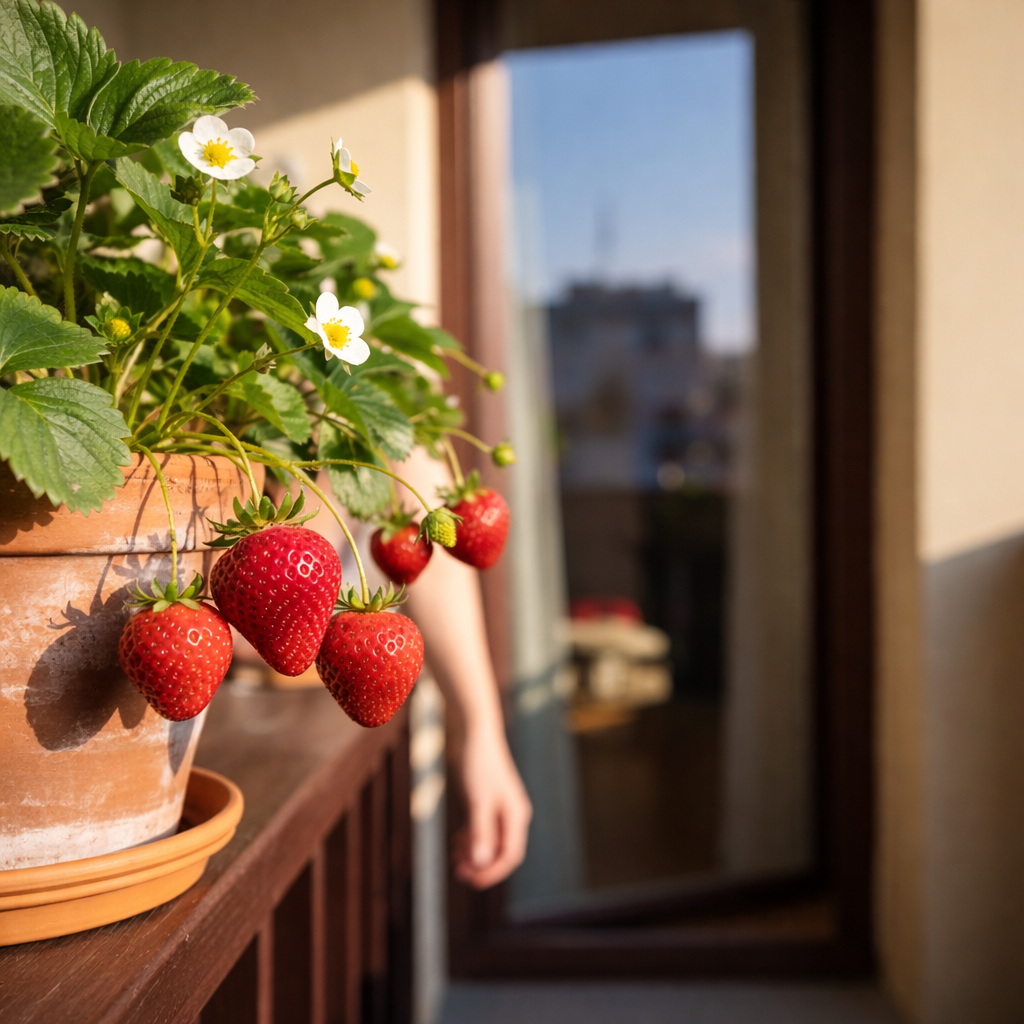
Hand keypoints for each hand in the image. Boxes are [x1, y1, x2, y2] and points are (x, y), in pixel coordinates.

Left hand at [452, 728, 531, 888]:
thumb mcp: (477, 801)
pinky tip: (456, 843)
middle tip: (458, 872)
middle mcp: (512, 814)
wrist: (475, 735)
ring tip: (454, 858)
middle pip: (501, 851)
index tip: (471, 879)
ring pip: (490, 841)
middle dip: (481, 864)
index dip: (492, 872)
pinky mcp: (488, 802)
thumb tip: (481, 862)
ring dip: (474, 853)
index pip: (510, 855)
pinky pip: (483, 829)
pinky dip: (471, 838)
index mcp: (516, 815)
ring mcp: (501, 808)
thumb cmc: (478, 765)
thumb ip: (480, 832)